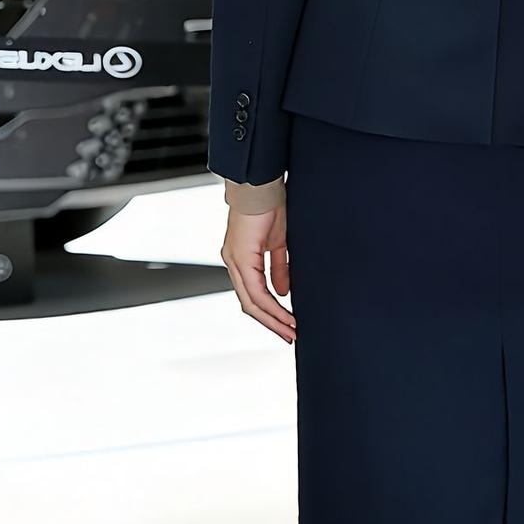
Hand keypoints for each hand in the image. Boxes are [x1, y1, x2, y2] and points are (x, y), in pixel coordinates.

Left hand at [220, 199, 295, 342]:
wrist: (261, 186)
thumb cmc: (269, 207)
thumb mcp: (278, 243)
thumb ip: (278, 269)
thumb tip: (282, 292)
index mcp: (240, 259)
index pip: (252, 296)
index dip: (270, 314)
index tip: (287, 326)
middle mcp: (233, 263)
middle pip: (249, 304)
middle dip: (271, 323)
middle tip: (289, 337)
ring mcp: (234, 261)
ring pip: (251, 301)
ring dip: (272, 318)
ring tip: (290, 330)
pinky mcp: (241, 256)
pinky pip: (255, 289)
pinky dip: (271, 304)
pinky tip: (285, 312)